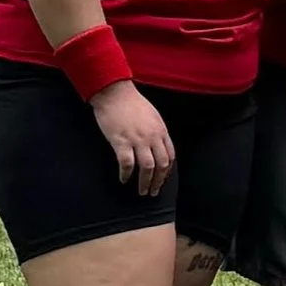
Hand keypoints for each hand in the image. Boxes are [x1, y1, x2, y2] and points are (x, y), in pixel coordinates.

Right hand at [89, 79, 175, 194]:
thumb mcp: (152, 115)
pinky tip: (124, 179)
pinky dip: (126, 174)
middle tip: (153, 191)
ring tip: (142, 191)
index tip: (162, 179)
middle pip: (161, 165)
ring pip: (147, 167)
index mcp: (161, 130)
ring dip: (145, 182)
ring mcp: (137, 140)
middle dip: (159, 181)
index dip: (166, 170)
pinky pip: (127, 164)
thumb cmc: (131, 102)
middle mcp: (152, 137)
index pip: (170, 155)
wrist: (115, 93)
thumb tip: (156, 146)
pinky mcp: (121, 142)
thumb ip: (156, 131)